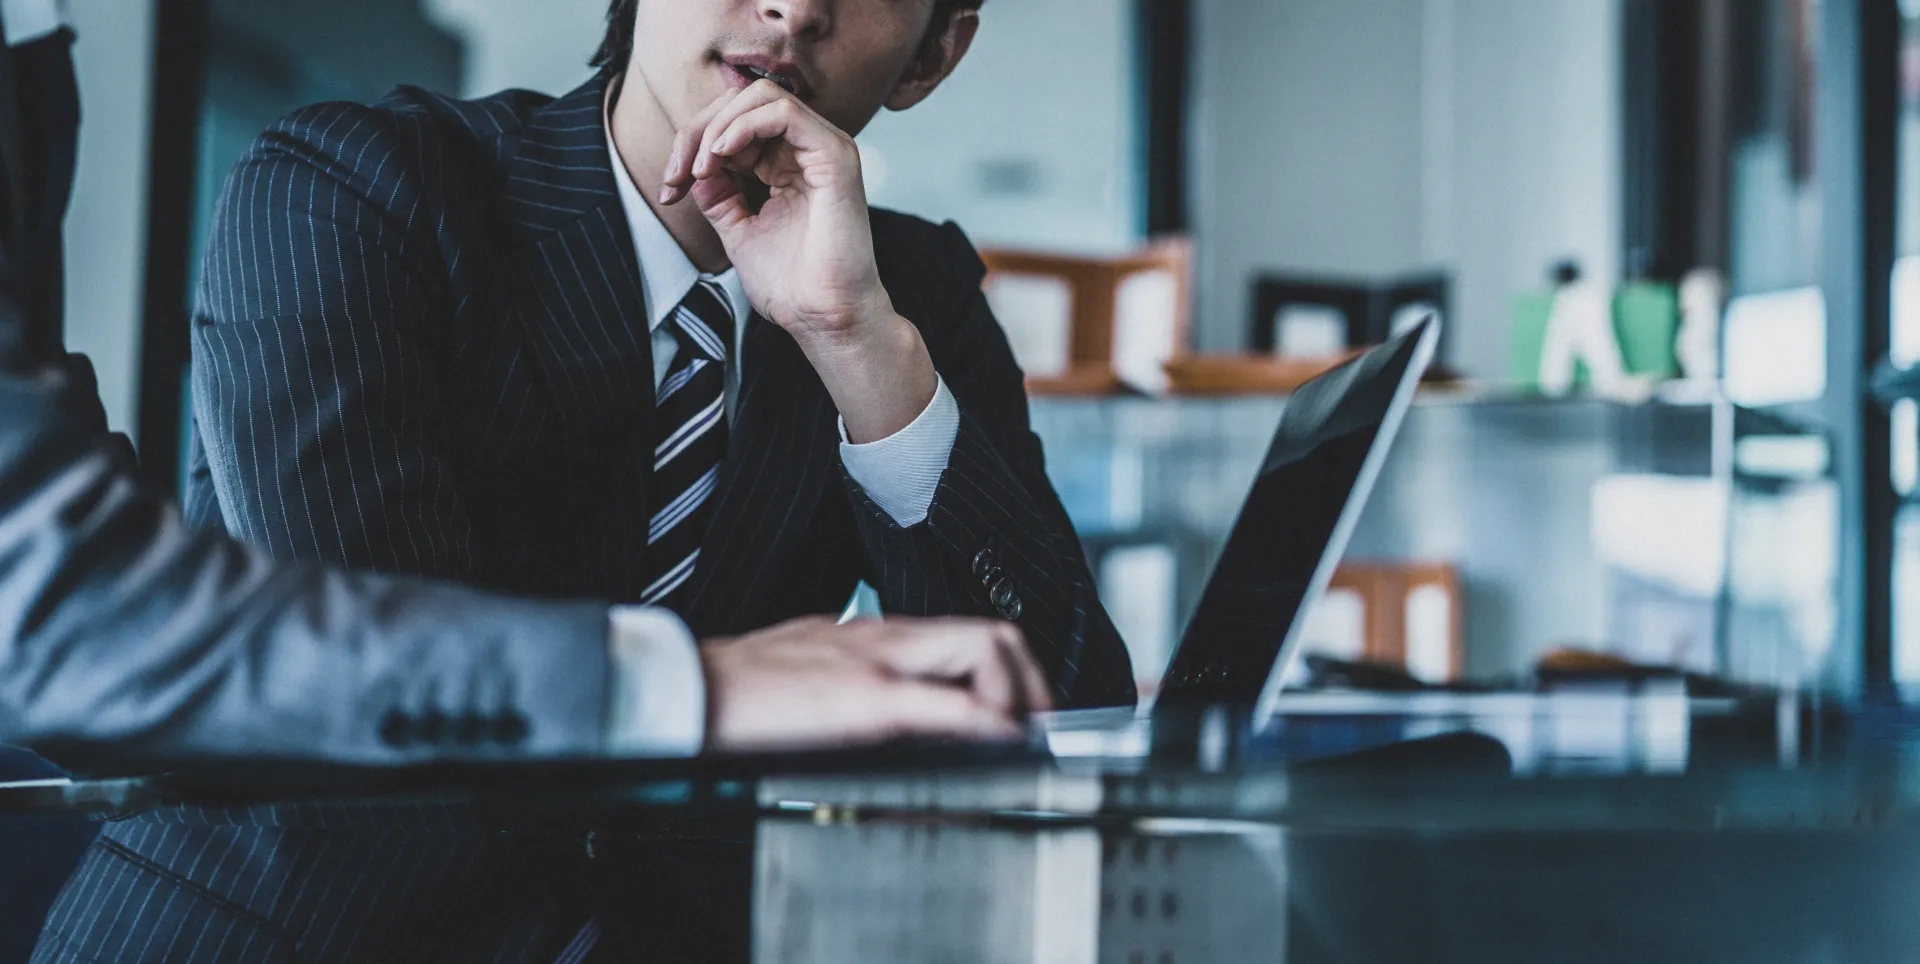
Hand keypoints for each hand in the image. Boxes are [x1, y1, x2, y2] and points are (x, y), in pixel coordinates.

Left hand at [661, 80, 888, 345]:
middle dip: (697, 131)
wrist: (824, 318)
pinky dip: (743, 126)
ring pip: (761, 97)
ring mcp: (825, 149)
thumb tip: (695, 167)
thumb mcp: (738, 230)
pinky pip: (783, 113)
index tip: (670, 187)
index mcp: (791, 165)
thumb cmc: (793, 287)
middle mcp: (809, 151)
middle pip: (744, 101)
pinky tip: (721, 154)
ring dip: (717, 127)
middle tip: (677, 174)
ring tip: (701, 167)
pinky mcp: (835, 155)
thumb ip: (719, 195)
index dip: (693, 145)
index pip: (736, 124)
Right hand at [699, 615, 1053, 752]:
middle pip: (988, 630)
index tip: (1023, 709)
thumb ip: (862, 687)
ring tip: (1023, 733)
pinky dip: (987, 718)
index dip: (1009, 667)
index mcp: (870, 634)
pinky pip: (946, 701)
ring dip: (1017, 692)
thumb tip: (906, 721)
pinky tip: (1000, 740)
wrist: (683, 689)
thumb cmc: (738, 693)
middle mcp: (882, 636)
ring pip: (980, 647)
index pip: (963, 631)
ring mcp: (875, 659)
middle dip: (1030, 678)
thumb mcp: (813, 678)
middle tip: (1040, 724)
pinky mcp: (862, 695)